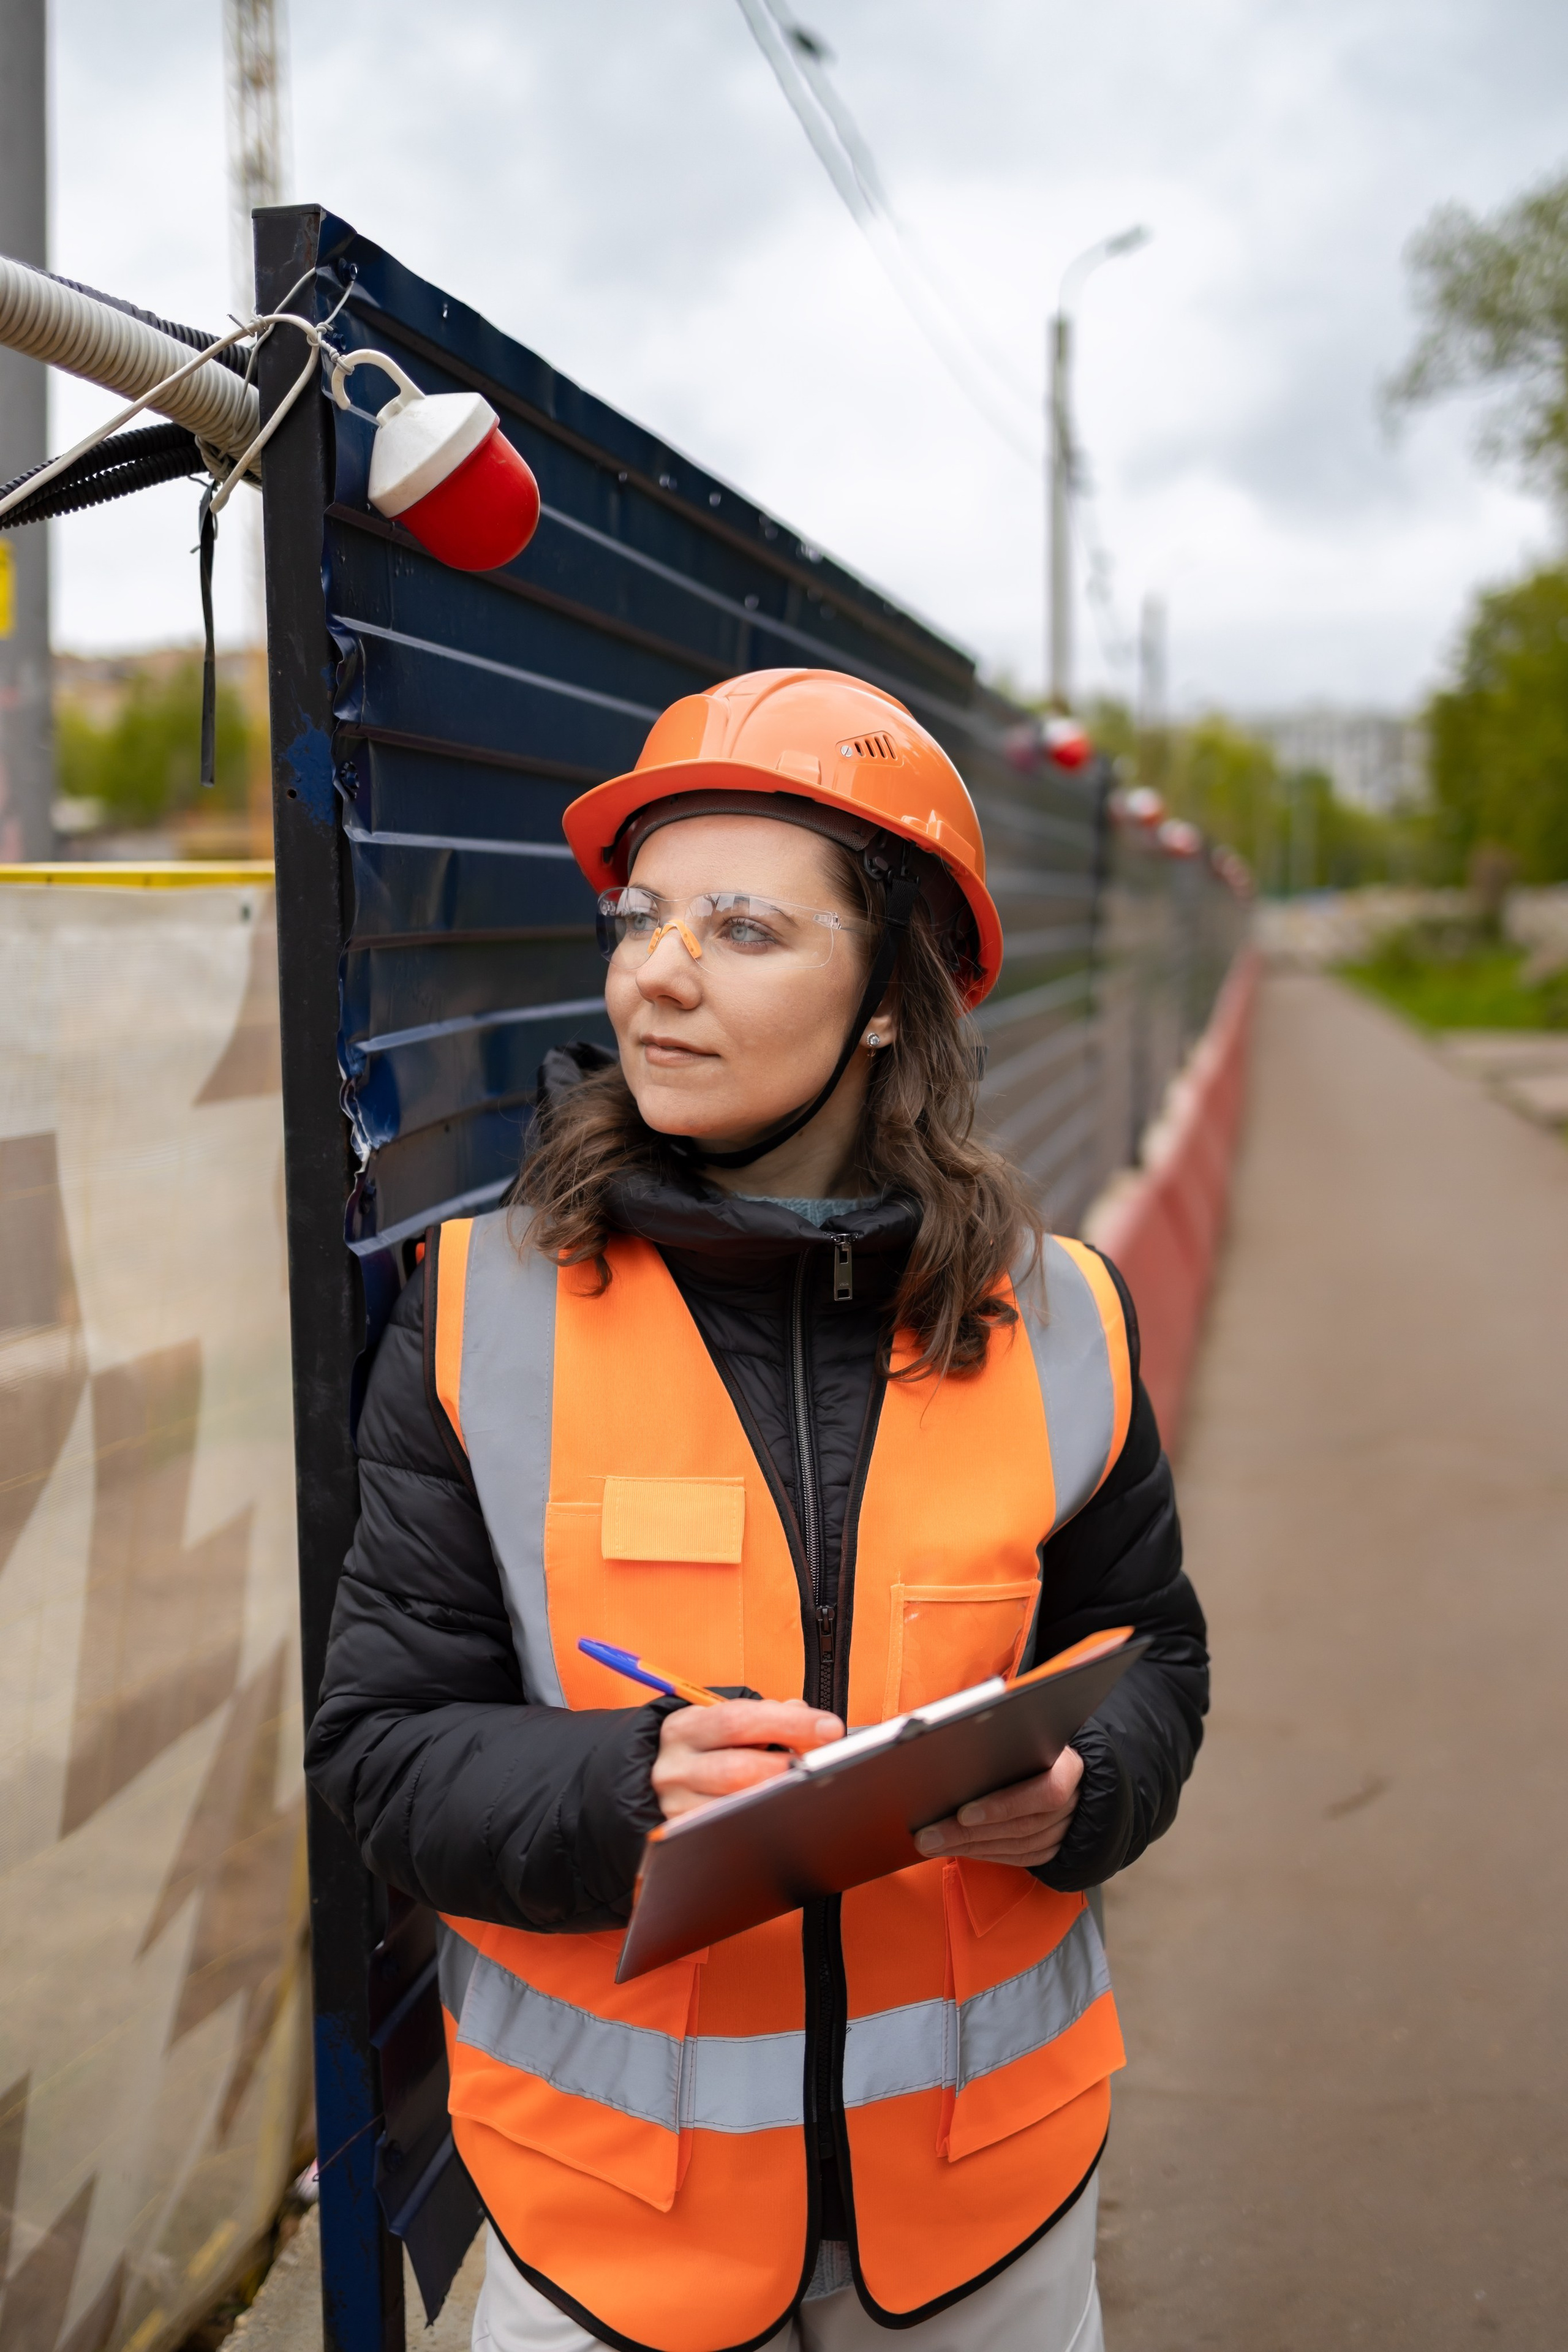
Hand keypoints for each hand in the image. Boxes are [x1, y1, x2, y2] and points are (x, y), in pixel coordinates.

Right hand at [652, 1699, 842, 1820]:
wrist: (650, 1785)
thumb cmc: (700, 1750)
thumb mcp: (718, 1722)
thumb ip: (763, 1715)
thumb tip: (804, 1715)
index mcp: (684, 1728)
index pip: (739, 1720)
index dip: (789, 1723)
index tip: (830, 1728)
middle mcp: (673, 1768)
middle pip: (737, 1769)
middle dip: (787, 1768)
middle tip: (823, 1767)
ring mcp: (675, 1807)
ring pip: (734, 1808)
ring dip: (777, 1800)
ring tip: (808, 1791)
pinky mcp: (681, 1841)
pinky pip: (728, 1836)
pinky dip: (760, 1825)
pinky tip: (783, 1816)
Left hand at [913, 1745, 1084, 1868]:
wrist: (1063, 1761)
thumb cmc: (1033, 1739)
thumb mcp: (1022, 1731)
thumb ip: (998, 1739)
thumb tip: (947, 1746)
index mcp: (1070, 1766)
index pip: (1046, 1793)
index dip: (1004, 1806)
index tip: (963, 1813)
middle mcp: (1073, 1801)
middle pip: (1023, 1826)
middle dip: (969, 1833)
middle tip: (928, 1836)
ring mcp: (1066, 1828)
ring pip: (1018, 1846)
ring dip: (971, 1847)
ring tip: (933, 1843)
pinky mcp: (1053, 1847)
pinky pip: (1019, 1858)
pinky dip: (986, 1855)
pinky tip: (958, 1849)